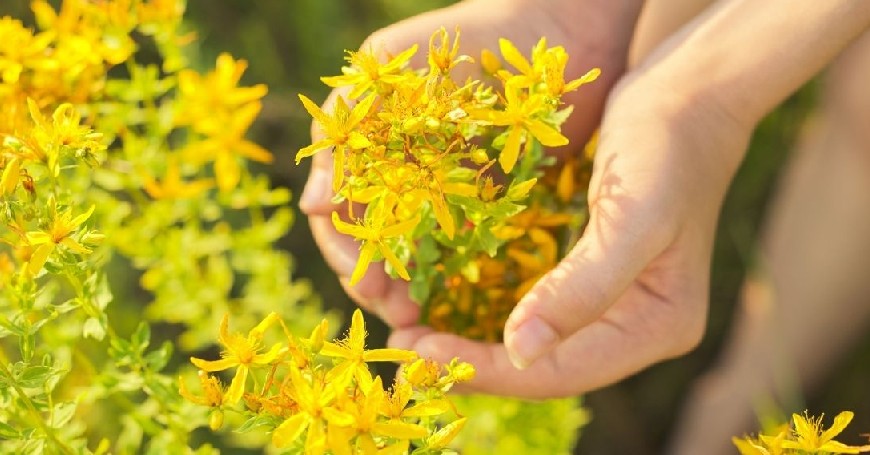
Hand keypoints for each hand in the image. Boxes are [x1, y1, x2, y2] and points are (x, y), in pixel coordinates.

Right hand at [299, 0, 643, 326]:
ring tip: (422, 315)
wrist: (557, 28)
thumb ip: (344, 124)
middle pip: (377, 244)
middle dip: (378, 280)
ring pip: (417, 255)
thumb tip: (311, 207)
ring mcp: (447, 193)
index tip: (367, 283)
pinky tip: (458, 297)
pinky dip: (457, 276)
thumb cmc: (464, 39)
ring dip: (412, 288)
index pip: (341, 215)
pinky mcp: (494, 202)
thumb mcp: (388, 67)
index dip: (348, 253)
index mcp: (371, 150)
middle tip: (398, 312)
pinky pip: (468, 248)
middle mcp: (403, 176)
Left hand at [390, 74, 750, 397]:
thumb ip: (581, 289)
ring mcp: (613, 302)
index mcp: (658, 326)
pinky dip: (486, 308)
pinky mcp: (589, 274)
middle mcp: (635, 326)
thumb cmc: (665, 147)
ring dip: (472, 342)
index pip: (562, 372)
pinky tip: (442, 299)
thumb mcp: (631, 217)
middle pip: (545, 366)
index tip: (421, 354)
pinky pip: (532, 305)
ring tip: (412, 333)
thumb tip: (519, 353)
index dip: (489, 371)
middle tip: (404, 350)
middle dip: (473, 363)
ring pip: (533, 342)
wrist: (688, 91)